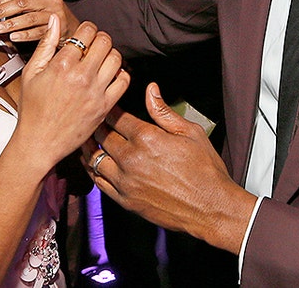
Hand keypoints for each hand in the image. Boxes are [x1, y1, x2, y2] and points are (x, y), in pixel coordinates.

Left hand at [0, 0, 79, 42]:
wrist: (74, 29)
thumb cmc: (52, 14)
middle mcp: (51, 0)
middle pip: (22, 3)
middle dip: (1, 11)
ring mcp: (56, 15)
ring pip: (29, 18)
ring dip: (10, 24)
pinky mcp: (59, 29)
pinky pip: (39, 32)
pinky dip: (25, 35)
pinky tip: (13, 37)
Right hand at [12, 14, 129, 170]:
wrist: (39, 142)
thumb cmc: (32, 109)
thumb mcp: (31, 73)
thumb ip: (45, 44)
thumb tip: (54, 20)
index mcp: (62, 65)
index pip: (86, 32)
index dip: (87, 28)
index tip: (84, 33)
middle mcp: (81, 76)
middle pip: (105, 41)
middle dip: (100, 38)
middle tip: (94, 43)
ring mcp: (95, 92)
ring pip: (116, 58)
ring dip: (110, 54)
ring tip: (101, 58)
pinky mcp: (105, 106)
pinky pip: (124, 81)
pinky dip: (120, 74)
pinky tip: (109, 75)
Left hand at [83, 83, 255, 252]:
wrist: (210, 208)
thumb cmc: (205, 170)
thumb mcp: (190, 133)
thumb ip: (164, 112)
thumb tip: (151, 90)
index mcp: (147, 138)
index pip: (117, 117)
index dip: (110, 108)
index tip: (109, 104)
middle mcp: (131, 159)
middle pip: (102, 136)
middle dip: (97, 124)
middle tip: (95, 118)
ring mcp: (125, 181)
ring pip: (94, 159)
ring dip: (90, 146)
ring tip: (88, 139)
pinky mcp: (125, 200)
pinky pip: (98, 182)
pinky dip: (92, 170)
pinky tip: (94, 163)